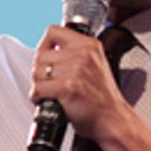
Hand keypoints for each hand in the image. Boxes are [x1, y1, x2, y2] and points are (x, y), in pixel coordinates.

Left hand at [29, 25, 128, 140]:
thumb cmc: (102, 98)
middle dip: (40, 71)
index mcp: (89, 45)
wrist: (113, 119)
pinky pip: (38, 88)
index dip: (44, 46)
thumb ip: (75, 53)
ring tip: (50, 91)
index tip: (46, 57)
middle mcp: (83, 54)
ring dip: (39, 84)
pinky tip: (47, 100)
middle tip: (48, 82)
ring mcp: (76, 70)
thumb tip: (48, 51)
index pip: (53, 31)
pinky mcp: (68, 87)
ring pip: (37, 72)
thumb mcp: (95, 64)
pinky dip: (37, 97)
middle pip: (40, 55)